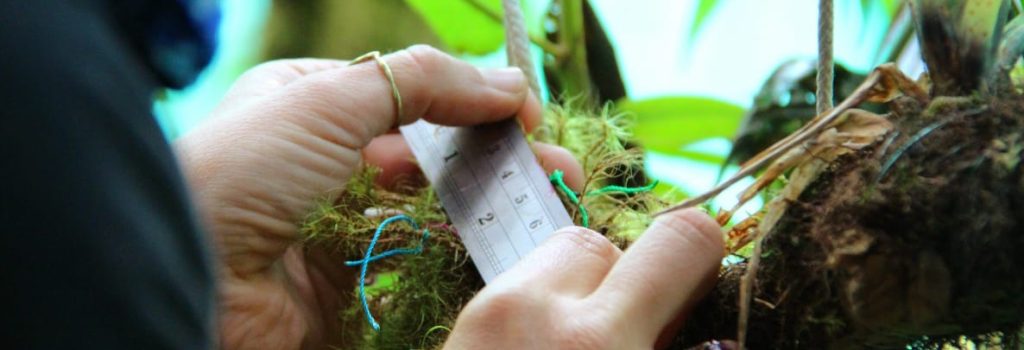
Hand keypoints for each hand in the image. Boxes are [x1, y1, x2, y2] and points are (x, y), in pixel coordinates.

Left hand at [175, 45, 583, 348]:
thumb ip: (423, 82)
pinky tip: (508, 257)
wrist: (185, 282)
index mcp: (311, 109)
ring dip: (494, 217)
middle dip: (498, 163)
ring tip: (550, 213)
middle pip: (433, 164)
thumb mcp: (326, 99)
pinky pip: (420, 278)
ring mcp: (340, 236)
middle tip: (558, 171)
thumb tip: (509, 82)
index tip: (529, 115)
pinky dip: (465, 269)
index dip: (472, 103)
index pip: (410, 99)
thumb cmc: (240, 171)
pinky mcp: (350, 295)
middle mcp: (328, 172)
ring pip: (435, 222)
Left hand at [444, 208, 722, 348]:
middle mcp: (534, 309)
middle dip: (620, 282)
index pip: (682, 239)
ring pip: (549, 259)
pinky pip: (510, 288)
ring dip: (573, 292)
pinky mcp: (457, 325)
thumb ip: (672, 346)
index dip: (703, 254)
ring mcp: (484, 314)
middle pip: (598, 242)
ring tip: (571, 345)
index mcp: (596, 341)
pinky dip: (533, 309)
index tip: (696, 286)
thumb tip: (718, 336)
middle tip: (621, 337)